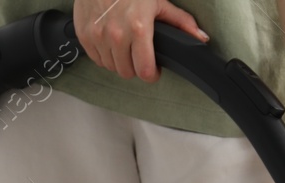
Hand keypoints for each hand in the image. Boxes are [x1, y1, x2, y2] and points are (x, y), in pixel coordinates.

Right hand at [73, 0, 207, 80]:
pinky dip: (103, 54)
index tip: (153, 69)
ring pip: (111, 67)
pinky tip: (110, 42)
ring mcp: (97, 35)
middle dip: (135, 67)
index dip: (152, 74)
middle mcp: (116, 35)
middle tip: (139, 55)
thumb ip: (181, 22)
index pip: (145, 71)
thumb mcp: (159, 2)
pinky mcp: (84, 34)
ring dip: (119, 61)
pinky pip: (95, 58)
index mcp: (138, 29)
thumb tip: (201, 38)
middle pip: (127, 72)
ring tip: (124, 46)